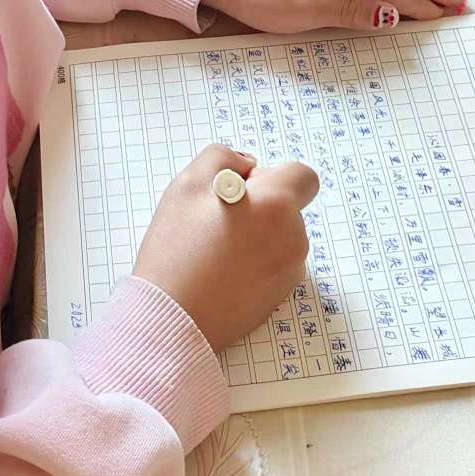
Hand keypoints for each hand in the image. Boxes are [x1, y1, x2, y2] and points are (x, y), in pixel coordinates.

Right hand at [133, 146, 320, 352]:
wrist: (172, 317)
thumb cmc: (177, 250)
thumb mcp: (188, 184)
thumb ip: (223, 157)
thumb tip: (247, 164)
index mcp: (278, 205)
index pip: (303, 176)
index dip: (273, 176)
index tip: (242, 190)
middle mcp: (293, 238)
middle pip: (288, 208)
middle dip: (260, 208)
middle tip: (217, 222)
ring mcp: (289, 272)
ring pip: (280, 238)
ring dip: (258, 236)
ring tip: (215, 251)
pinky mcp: (279, 297)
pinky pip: (274, 267)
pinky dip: (255, 264)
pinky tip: (222, 273)